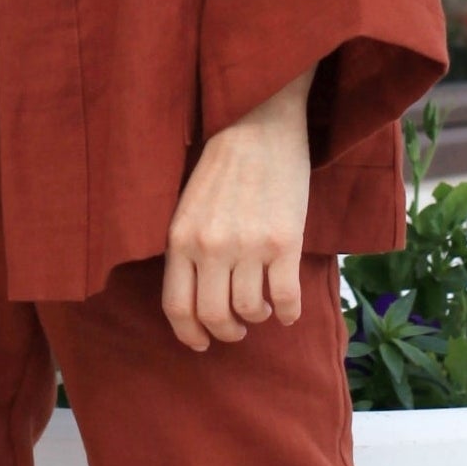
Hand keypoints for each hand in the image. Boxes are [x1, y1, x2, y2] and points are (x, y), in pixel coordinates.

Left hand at [162, 68, 314, 351]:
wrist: (258, 123)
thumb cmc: (222, 165)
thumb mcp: (187, 206)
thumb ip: (187, 248)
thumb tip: (194, 296)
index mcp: (180, 238)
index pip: (177, 306)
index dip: (190, 334)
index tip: (202, 342)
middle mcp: (211, 247)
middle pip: (214, 317)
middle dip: (226, 332)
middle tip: (237, 328)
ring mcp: (248, 245)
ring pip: (251, 311)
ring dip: (258, 317)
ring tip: (263, 307)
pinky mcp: (284, 241)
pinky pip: (287, 297)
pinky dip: (289, 313)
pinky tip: (289, 310)